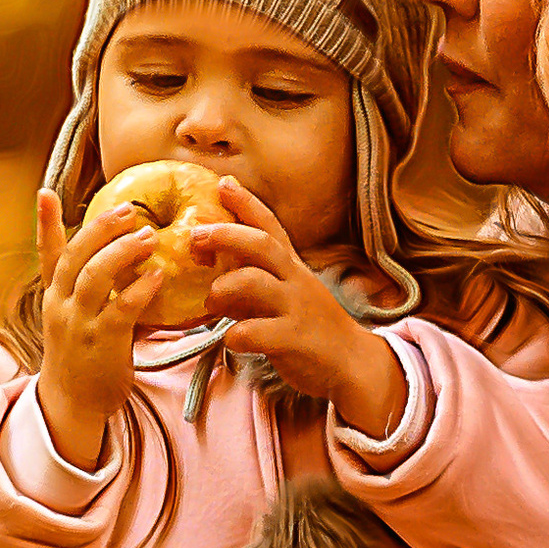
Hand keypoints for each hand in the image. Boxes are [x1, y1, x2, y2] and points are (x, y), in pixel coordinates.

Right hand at [33, 184, 166, 467]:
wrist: (73, 405)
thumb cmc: (83, 358)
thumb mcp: (76, 319)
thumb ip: (91, 289)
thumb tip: (120, 258)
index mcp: (54, 297)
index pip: (47, 254)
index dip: (46, 223)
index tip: (46, 193)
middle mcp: (61, 306)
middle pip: (75, 256)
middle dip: (101, 228)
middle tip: (129, 210)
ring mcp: (79, 324)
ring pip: (94, 276)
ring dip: (122, 251)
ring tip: (148, 236)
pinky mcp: (102, 343)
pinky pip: (120, 308)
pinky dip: (139, 289)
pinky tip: (157, 275)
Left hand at [193, 180, 405, 434]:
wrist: (353, 364)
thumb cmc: (311, 329)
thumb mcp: (286, 297)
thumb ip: (253, 286)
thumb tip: (215, 281)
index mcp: (293, 267)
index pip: (270, 226)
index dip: (246, 203)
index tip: (222, 183)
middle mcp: (295, 281)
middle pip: (261, 244)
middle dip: (225, 235)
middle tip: (195, 236)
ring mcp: (297, 308)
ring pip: (255, 282)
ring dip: (223, 288)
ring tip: (211, 301)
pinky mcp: (295, 340)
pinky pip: (257, 332)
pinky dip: (236, 335)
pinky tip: (231, 340)